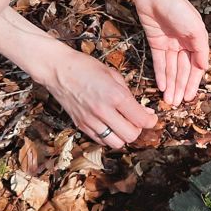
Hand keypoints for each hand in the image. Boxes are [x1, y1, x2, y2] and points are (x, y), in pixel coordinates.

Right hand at [43, 48, 157, 147]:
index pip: (141, 120)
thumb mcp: (114, 75)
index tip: (151, 118)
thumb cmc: (86, 67)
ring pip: (116, 143)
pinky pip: (101, 141)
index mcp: (115, 96)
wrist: (58, 69)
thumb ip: (129, 95)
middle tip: (136, 120)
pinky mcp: (81, 125)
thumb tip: (143, 111)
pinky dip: (109, 136)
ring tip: (122, 124)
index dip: (151, 121)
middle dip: (138, 129)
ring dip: (123, 135)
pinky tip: (109, 125)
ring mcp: (91, 121)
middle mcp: (103, 111)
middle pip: (131, 136)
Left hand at [132, 0, 208, 105]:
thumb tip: (204, 67)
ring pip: (170, 69)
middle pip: (182, 71)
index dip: (192, 83)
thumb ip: (201, 50)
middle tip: (176, 104)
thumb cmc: (179, 8)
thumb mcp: (196, 29)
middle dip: (179, 87)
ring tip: (168, 100)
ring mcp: (169, 44)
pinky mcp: (155, 43)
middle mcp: (183, 44)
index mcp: (196, 41)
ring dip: (170, 84)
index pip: (195, 67)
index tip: (189, 97)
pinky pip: (158, 62)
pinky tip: (161, 87)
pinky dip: (160, 74)